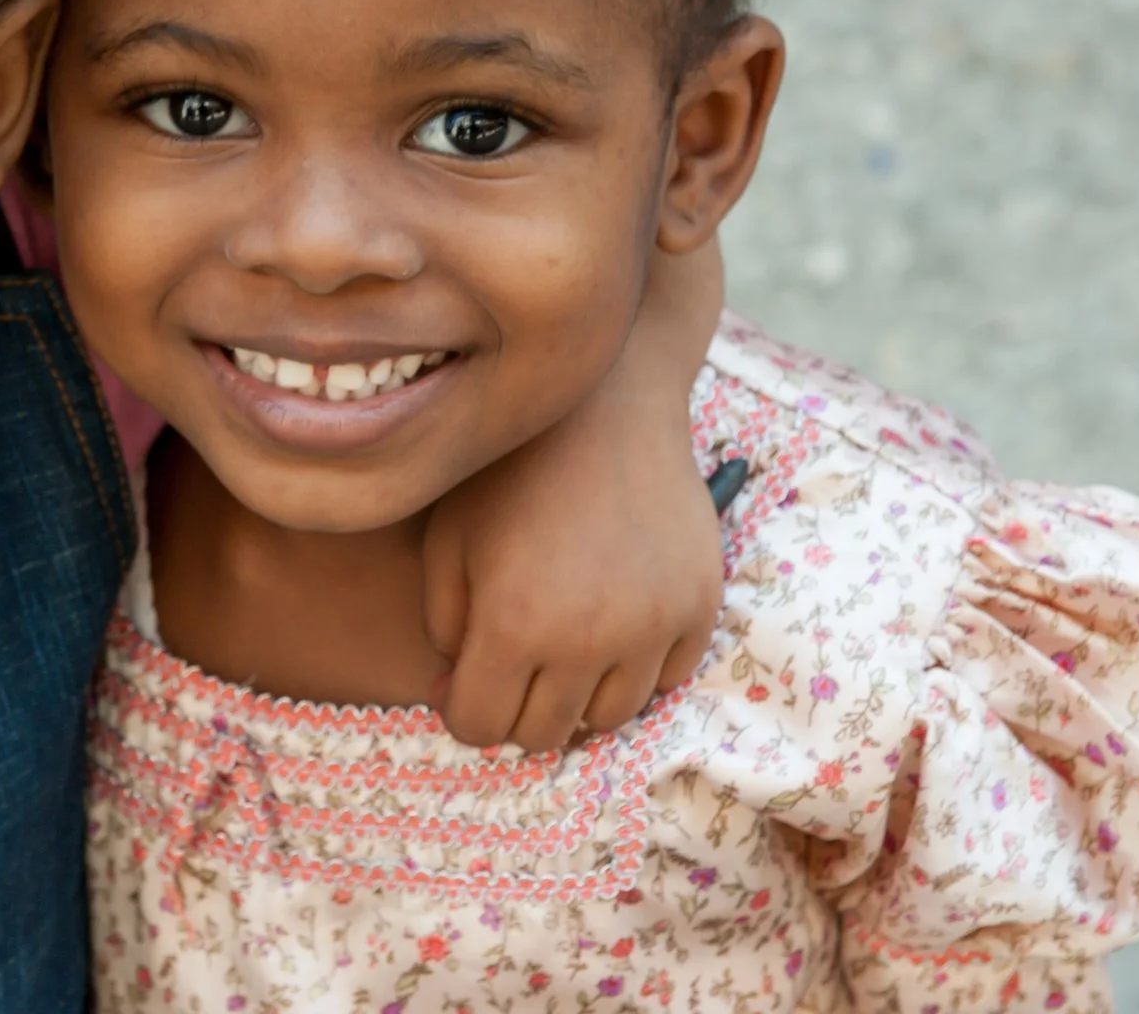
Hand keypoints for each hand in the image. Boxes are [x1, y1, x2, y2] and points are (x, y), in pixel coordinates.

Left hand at [421, 240, 726, 750]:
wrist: (605, 403)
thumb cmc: (510, 468)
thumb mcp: (446, 539)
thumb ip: (440, 625)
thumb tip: (454, 687)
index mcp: (513, 624)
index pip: (480, 727)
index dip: (461, 708)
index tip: (462, 677)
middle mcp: (588, 640)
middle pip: (544, 734)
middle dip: (515, 708)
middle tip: (509, 662)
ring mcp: (652, 626)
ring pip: (609, 718)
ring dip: (576, 694)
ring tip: (561, 642)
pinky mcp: (698, 606)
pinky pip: (666, 680)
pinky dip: (635, 668)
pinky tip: (611, 622)